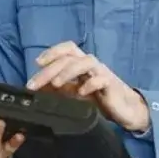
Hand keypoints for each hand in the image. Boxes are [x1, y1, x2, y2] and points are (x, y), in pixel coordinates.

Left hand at [26, 41, 150, 132]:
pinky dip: (90, 84)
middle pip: (69, 58)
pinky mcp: (111, 84)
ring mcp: (101, 72)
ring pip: (85, 62)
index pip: (67, 49)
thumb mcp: (73, 92)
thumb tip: (35, 87)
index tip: (36, 63)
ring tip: (56, 84)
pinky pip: (101, 79)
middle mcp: (90, 64)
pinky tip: (81, 92)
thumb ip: (56, 88)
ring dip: (68, 72)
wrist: (124, 108)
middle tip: (34, 84)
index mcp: (81, 63)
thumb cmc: (98, 97)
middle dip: (50, 69)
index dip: (52, 52)